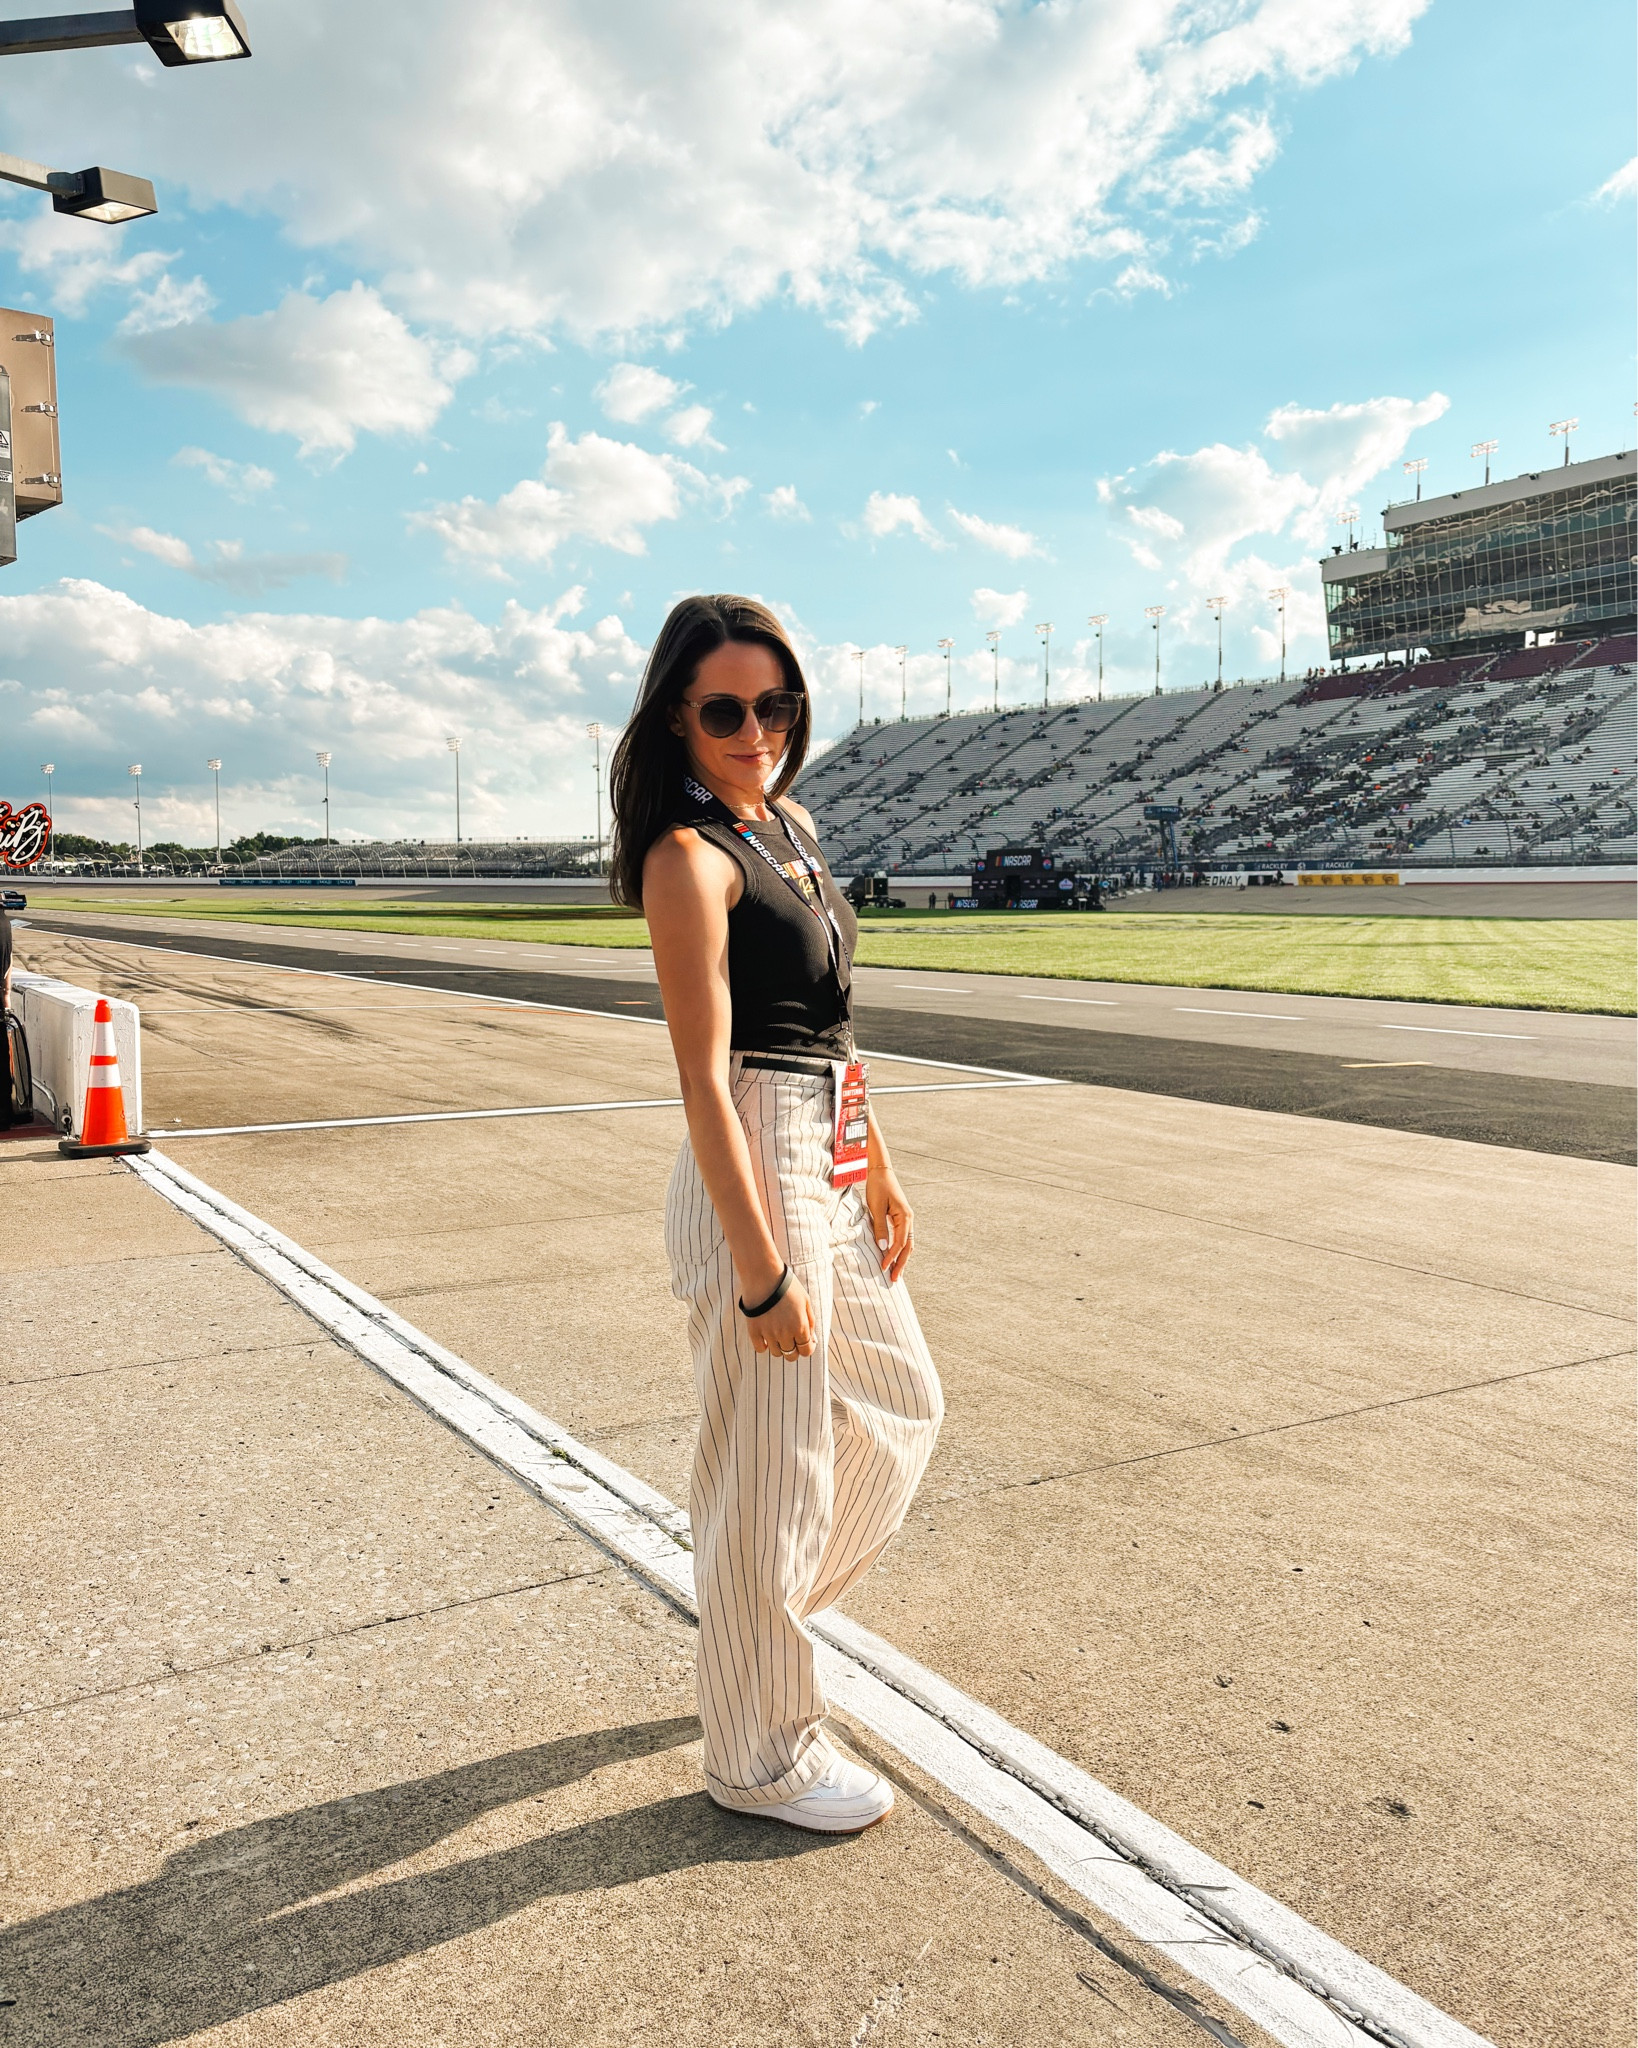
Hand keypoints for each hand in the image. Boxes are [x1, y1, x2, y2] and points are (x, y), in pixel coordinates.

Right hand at [747, 1271, 815, 1359]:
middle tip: (792, 1338)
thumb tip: (812, 1338)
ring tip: (778, 1333)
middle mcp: (784, 1334)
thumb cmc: (787, 1286)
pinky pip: (760, 1348)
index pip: (806, 1351)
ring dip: (779, 1346)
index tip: (805, 1342)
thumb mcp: (805, 1301)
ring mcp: (768, 1333)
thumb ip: (810, 1321)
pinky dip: (764, 1345)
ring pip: (776, 1353)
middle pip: (791, 1355)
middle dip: (794, 1349)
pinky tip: (766, 1335)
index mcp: (800, 1327)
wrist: (763, 1275)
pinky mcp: (754, 1330)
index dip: (807, 1348)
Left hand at [866, 1164, 912, 1282]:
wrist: (881, 1171)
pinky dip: (900, 1249)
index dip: (892, 1256)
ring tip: (896, 1272)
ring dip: (902, 1258)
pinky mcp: (901, 1217)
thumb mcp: (876, 1207)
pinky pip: (903, 1237)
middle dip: (902, 1263)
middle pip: (908, 1246)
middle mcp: (909, 1219)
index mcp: (905, 1216)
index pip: (900, 1243)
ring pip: (907, 1243)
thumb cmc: (877, 1187)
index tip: (883, 1268)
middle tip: (895, 1279)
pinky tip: (894, 1256)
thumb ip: (880, 1227)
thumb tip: (883, 1247)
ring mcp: (906, 1218)